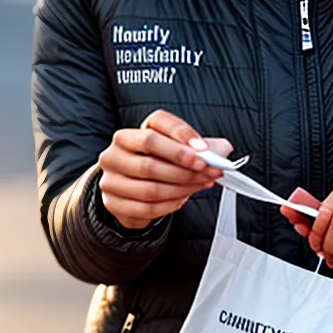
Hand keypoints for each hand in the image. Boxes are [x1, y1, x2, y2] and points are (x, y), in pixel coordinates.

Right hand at [97, 109, 229, 229]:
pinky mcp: (113, 203)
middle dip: (185, 167)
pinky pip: (147, 207)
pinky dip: (170, 204)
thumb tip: (222, 150)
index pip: (154, 125)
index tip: (203, 149)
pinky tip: (183, 198)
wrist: (129, 191)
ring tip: (200, 185)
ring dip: (182, 188)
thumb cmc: (153, 165)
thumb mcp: (171, 151)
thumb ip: (196, 147)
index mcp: (128, 134)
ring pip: (151, 187)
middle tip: (209, 171)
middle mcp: (114, 153)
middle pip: (151, 158)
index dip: (181, 135)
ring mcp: (111, 180)